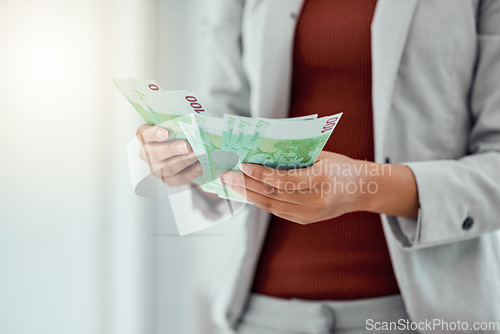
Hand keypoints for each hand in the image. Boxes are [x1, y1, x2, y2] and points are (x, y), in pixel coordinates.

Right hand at [136, 124, 201, 185]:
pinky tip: (200, 166)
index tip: (166, 133)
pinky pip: (177, 179)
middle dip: (171, 150)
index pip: (144, 134)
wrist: (185, 152)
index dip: (154, 134)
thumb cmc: (178, 134)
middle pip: (154, 154)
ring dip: (183, 162)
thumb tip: (190, 126)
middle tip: (186, 146)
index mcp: (145, 137)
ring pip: (166, 169)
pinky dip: (191, 173)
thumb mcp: (176, 128)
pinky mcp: (167, 179)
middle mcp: (147, 154)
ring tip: (196, 155)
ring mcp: (156, 168)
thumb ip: (178, 127)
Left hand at [220, 151, 418, 223]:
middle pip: (273, 195)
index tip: (243, 165)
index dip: (261, 174)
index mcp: (322, 180)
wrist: (362, 190)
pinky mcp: (305, 220)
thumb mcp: (322, 156)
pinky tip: (244, 193)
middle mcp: (315, 201)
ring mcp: (310, 214)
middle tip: (225, 176)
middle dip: (246, 185)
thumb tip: (261, 154)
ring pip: (271, 206)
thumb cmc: (341, 166)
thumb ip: (294, 158)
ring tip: (229, 186)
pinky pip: (277, 210)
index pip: (284, 180)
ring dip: (247, 195)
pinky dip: (259, 201)